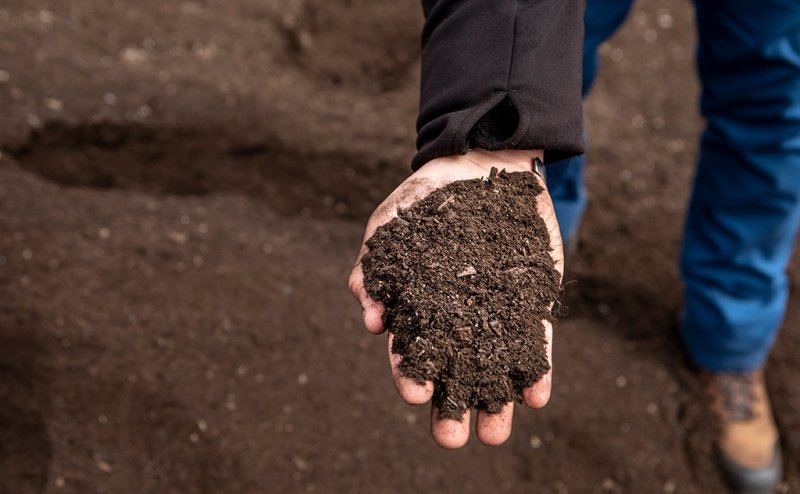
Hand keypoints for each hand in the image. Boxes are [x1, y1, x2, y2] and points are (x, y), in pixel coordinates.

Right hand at [348, 149, 563, 447]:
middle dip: (449, 408)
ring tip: (493, 435)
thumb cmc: (431, 196)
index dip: (410, 374)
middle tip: (451, 438)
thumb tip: (370, 315)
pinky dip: (537, 372)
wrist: (485, 164)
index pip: (411, 351)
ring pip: (492, 370)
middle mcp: (455, 319)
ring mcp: (495, 314)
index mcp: (418, 307)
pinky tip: (537, 395)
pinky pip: (535, 345)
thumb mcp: (393, 222)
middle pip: (451, 373)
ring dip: (493, 405)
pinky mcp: (531, 305)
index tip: (415, 393)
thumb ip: (374, 265)